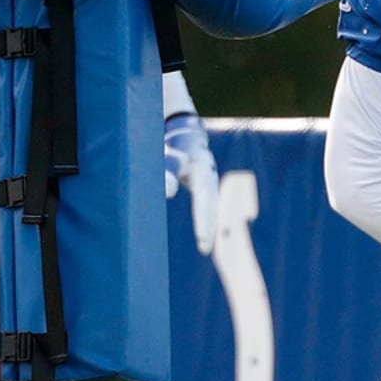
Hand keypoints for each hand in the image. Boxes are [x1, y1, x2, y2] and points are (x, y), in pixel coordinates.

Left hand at [165, 113, 218, 254]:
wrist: (184, 133)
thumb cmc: (171, 144)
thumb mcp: (167, 153)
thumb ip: (167, 170)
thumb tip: (168, 192)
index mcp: (201, 168)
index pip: (203, 197)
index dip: (202, 218)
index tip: (201, 237)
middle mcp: (210, 176)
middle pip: (211, 204)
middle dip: (208, 226)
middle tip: (204, 248)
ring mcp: (210, 181)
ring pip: (212, 206)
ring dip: (210, 226)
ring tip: (204, 247)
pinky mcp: (207, 186)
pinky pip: (208, 206)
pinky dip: (207, 220)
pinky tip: (204, 236)